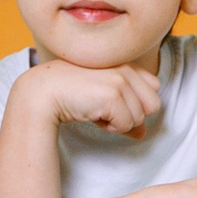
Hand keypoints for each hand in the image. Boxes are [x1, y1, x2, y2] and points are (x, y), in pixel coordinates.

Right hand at [14, 58, 163, 140]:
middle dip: (132, 115)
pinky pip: (126, 124)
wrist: (42, 92)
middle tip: (106, 109)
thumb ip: (126, 112)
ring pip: (140, 118)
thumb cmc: (70, 93)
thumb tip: (143, 134)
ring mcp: (120, 80)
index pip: (154, 88)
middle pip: (153, 105)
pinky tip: (91, 113)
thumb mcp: (102, 100)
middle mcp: (126, 68)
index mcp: (125, 63)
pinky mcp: (113, 94)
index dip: (136, 103)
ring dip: (118, 122)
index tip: (112, 102)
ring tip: (95, 109)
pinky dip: (110, 127)